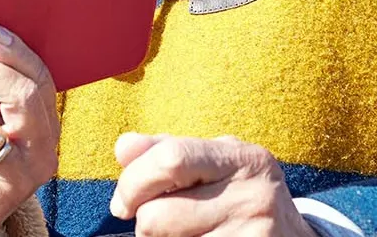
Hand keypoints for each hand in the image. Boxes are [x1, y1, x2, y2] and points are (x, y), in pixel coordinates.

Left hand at [110, 134, 315, 236]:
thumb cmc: (241, 195)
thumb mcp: (216, 163)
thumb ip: (166, 150)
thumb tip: (123, 147)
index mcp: (244, 159)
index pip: (171, 159)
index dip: (133, 182)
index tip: (123, 203)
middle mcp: (253, 197)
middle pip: (159, 215)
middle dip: (145, 223)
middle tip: (162, 225)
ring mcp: (253, 236)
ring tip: (188, 234)